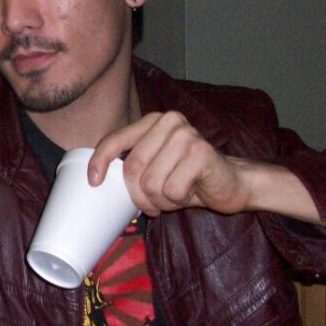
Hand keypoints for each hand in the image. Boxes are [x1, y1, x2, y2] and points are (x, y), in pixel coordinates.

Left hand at [90, 111, 251, 217]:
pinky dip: (178, 200)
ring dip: (161, 200)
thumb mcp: (155, 166)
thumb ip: (133, 163)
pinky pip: (172, 189)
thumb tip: (95, 179)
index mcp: (153, 121)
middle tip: (153, 205)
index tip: (94, 182)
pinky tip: (191, 191)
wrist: (231, 183)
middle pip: (132, 167)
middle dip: (139, 195)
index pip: (115, 139)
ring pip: (151, 182)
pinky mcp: (201, 153)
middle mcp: (169, 122)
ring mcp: (186, 135)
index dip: (100, 161)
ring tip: (176, 195)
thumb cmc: (187, 177)